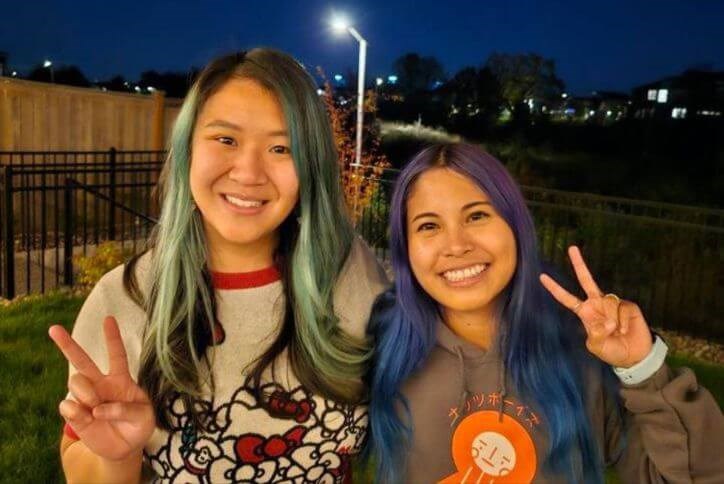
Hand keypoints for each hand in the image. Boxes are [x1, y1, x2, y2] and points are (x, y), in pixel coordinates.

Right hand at [49, 316, 154, 460]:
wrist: (125, 447)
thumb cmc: (138, 425)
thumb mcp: (145, 416)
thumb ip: (127, 409)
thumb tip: (99, 408)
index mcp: (121, 380)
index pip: (117, 355)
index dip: (113, 337)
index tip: (108, 319)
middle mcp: (101, 384)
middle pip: (81, 361)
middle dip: (67, 344)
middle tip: (54, 329)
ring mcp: (86, 398)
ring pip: (75, 381)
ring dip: (87, 393)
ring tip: (96, 408)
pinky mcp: (75, 414)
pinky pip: (67, 405)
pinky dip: (76, 412)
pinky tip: (87, 418)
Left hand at [539, 246, 652, 367]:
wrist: (634, 355)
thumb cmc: (612, 350)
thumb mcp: (597, 346)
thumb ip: (596, 335)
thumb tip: (607, 322)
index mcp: (585, 312)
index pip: (566, 298)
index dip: (555, 288)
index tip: (542, 276)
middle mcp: (597, 304)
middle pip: (586, 280)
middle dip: (579, 263)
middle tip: (571, 248)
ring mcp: (612, 303)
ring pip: (608, 302)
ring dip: (612, 320)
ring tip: (616, 333)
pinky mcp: (627, 305)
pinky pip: (621, 308)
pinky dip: (622, 322)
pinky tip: (624, 330)